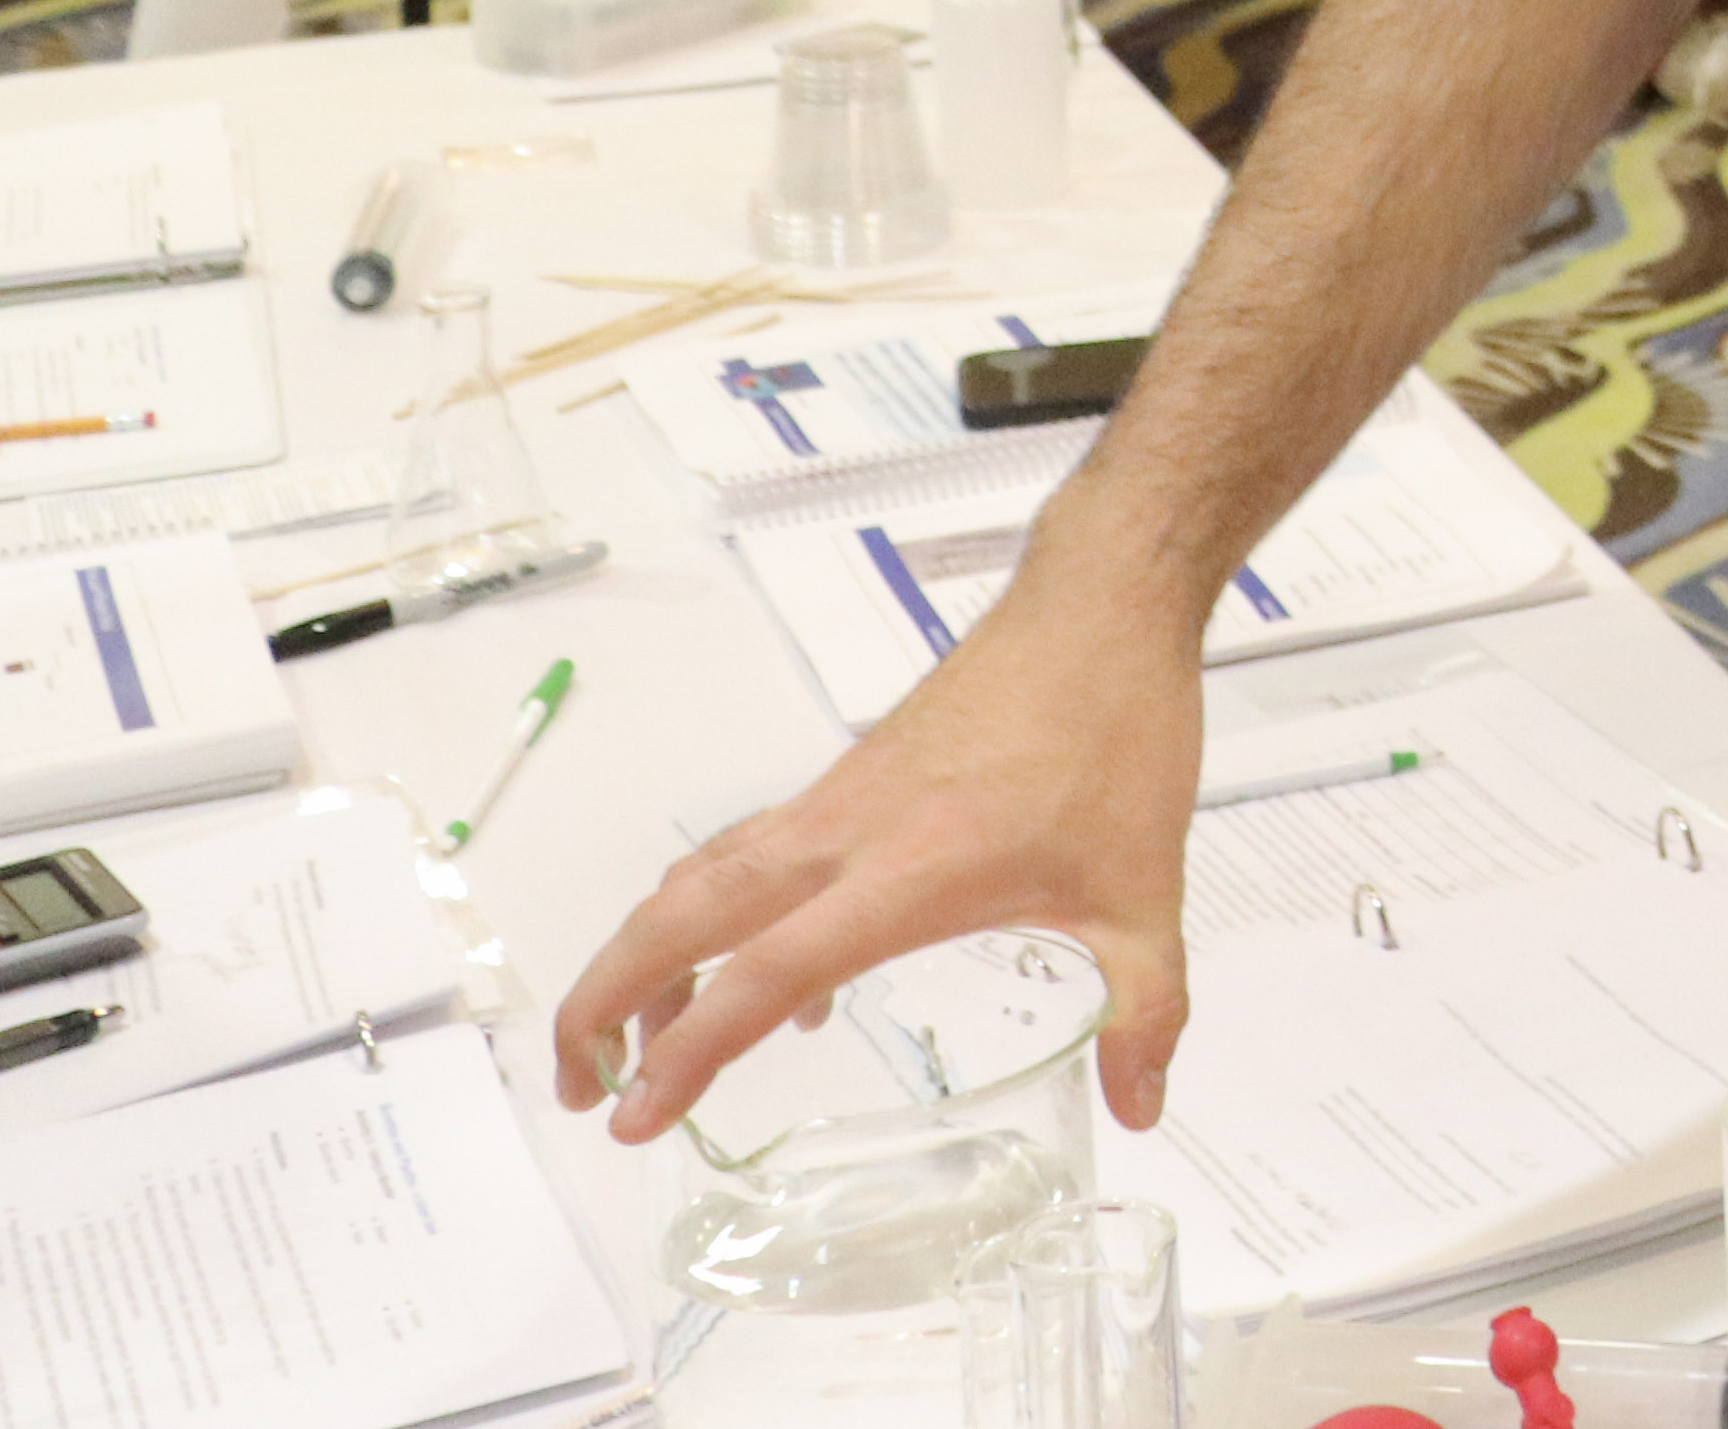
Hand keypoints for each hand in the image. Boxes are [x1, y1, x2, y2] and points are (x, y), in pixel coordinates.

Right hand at [548, 564, 1206, 1140]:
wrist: (1100, 608)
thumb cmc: (1117, 736)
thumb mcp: (1146, 892)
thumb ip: (1147, 1011)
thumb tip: (1140, 1108)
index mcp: (906, 874)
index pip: (766, 976)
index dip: (689, 1055)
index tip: (633, 1120)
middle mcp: (844, 834)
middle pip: (680, 917)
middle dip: (605, 1003)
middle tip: (581, 1089)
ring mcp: (836, 800)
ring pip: (701, 879)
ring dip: (646, 955)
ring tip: (641, 1045)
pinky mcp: (849, 777)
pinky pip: (749, 853)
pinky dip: (717, 914)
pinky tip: (777, 973)